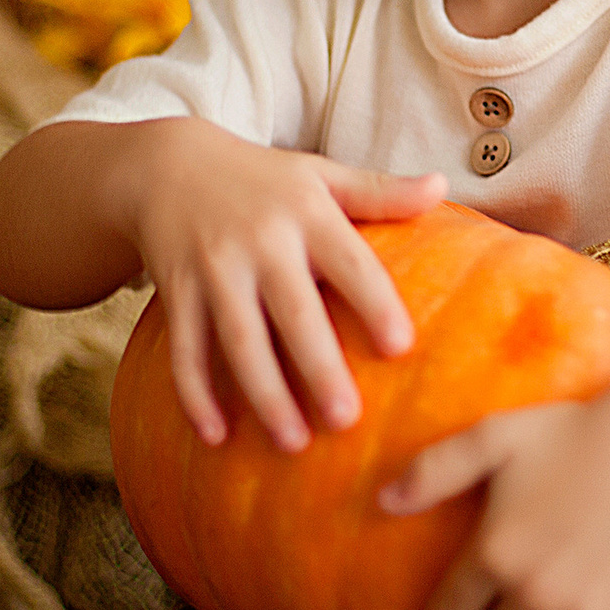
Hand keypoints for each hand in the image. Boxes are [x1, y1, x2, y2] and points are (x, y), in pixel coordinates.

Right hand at [135, 120, 442, 451]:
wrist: (168, 166)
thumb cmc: (264, 180)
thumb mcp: (321, 175)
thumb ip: (379, 190)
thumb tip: (440, 187)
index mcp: (307, 214)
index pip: (349, 262)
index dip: (374, 302)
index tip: (401, 347)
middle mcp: (260, 242)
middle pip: (293, 312)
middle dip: (318, 367)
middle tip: (346, 419)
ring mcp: (214, 269)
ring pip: (239, 340)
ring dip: (264, 394)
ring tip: (293, 443)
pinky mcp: (176, 291)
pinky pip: (185, 348)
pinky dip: (195, 394)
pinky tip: (216, 437)